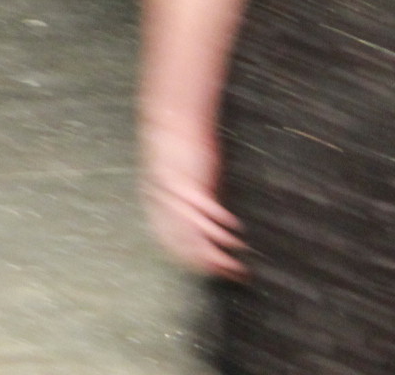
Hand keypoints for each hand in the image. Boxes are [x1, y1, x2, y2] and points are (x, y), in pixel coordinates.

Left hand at [143, 122, 246, 278]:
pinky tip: (234, 227)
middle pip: (185, 244)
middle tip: (231, 272)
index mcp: (159, 205)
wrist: (170, 121)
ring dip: (216, 248)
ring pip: (194, 232)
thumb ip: (191, 205)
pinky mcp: (188, 182)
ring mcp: (175, 194)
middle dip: (208, 263)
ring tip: (235, 257)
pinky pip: (204, 208)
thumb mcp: (183, 182)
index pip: (172, 244)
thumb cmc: (179, 152)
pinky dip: (219, 221)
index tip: (212, 272)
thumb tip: (207, 226)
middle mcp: (164, 203)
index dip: (192, 261)